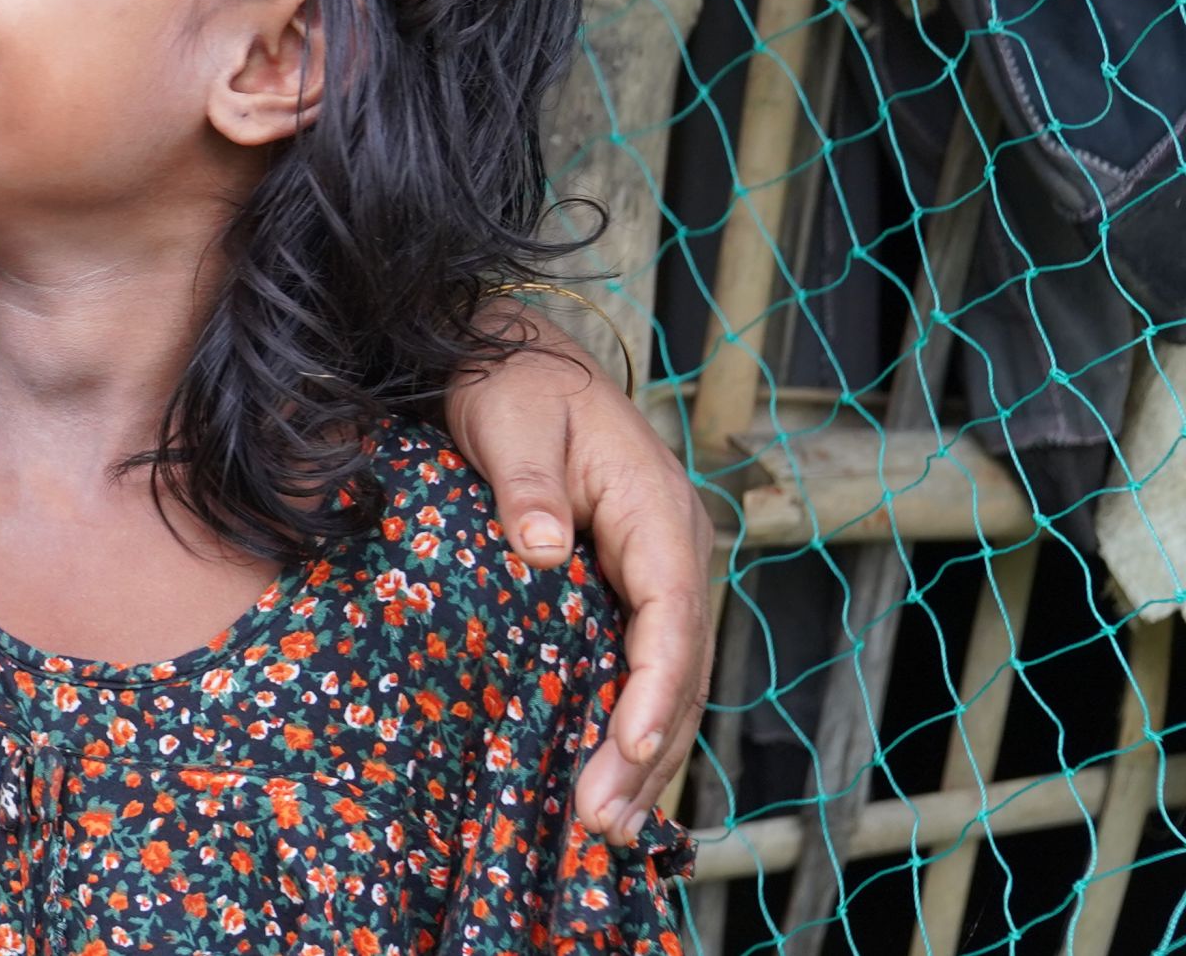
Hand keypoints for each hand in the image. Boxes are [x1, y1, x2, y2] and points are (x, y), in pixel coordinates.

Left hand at [441, 312, 712, 841]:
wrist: (516, 359)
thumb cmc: (513, 387)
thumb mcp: (513, 422)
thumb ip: (527, 485)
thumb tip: (544, 551)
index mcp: (658, 511)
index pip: (671, 615)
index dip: (655, 688)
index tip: (627, 748)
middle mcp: (673, 551)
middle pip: (677, 667)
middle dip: (647, 751)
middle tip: (603, 824)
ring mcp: (655, 575)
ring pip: (665, 681)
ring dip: (641, 757)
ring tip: (604, 831)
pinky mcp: (627, 591)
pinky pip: (640, 669)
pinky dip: (628, 727)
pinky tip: (605, 783)